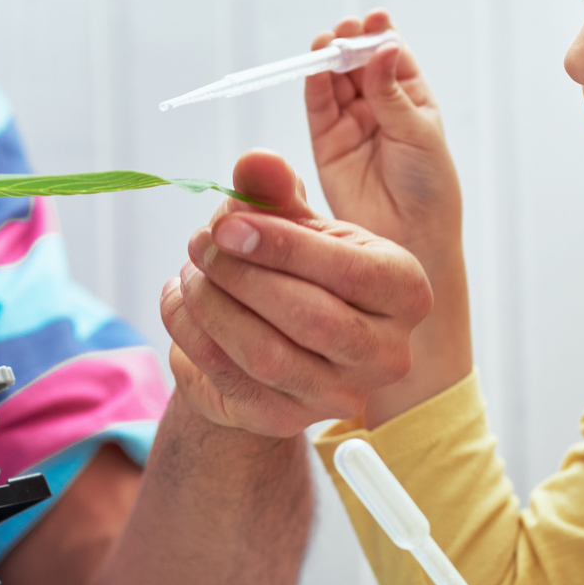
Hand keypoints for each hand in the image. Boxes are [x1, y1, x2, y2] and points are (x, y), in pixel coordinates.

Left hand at [160, 151, 432, 437]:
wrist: (280, 335)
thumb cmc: (299, 267)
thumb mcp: (292, 221)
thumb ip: (275, 190)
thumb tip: (255, 162)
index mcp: (404, 290)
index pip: (349, 272)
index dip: (281, 246)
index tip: (225, 224)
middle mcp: (387, 352)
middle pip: (310, 318)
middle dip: (241, 277)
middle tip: (198, 243)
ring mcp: (341, 396)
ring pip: (268, 356)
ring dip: (212, 309)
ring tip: (187, 273)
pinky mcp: (289, 422)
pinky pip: (233, 382)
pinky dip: (193, 339)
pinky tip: (178, 304)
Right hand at [306, 9, 461, 263]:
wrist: (412, 235)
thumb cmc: (429, 184)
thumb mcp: (417, 131)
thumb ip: (391, 92)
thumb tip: (383, 47)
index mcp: (410, 97)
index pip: (391, 55)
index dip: (381, 34)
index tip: (376, 17)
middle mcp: (378, 106)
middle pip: (358, 63)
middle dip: (351, 42)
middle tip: (347, 29)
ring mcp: (351, 123)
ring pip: (335, 81)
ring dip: (329, 59)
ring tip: (327, 42)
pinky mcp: (326, 143)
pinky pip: (318, 107)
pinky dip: (315, 85)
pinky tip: (316, 69)